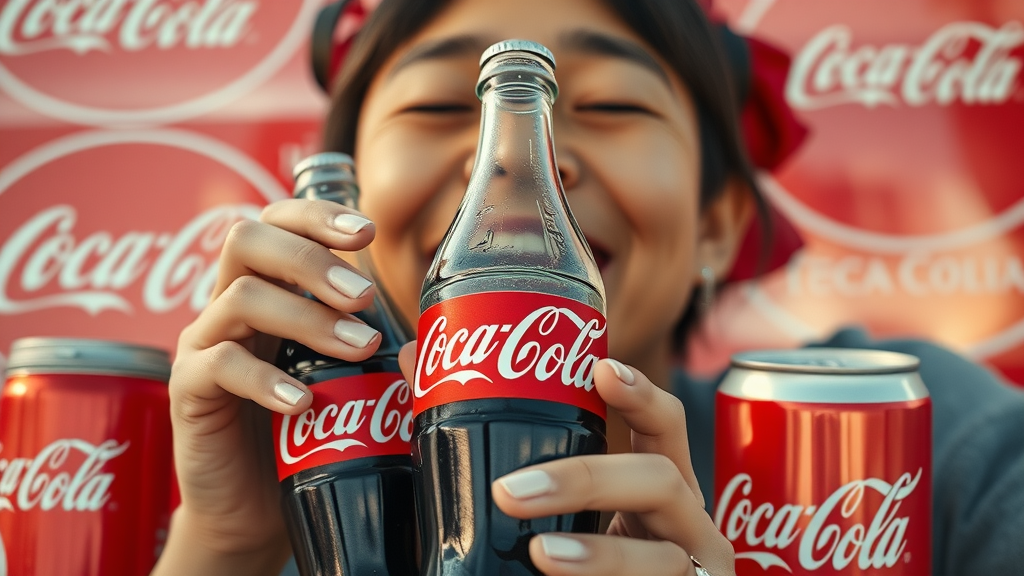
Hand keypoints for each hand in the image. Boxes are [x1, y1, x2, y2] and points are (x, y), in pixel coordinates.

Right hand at [153, 200, 381, 574]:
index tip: (368, 232)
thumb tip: (436, 343)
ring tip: (360, 348)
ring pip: (241, 297)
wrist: (254, 509)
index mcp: (270, 288)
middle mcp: (230, 304)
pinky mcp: (188, 391)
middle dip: (312, 258)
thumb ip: (375, 351)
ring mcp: (204, 344)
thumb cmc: (306, 434)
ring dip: (307, 317)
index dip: (317, 216)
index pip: (278, 222)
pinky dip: (265, 380)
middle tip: (364, 296)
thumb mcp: (345, 380)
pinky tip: (304, 403)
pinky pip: (219, 366)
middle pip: (248, 239)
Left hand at [492, 359, 734, 575]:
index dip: (641, 394)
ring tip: (544, 554)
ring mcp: (698, 573)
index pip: (665, 427)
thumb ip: (526, 469)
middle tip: (510, 491)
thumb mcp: (579, 516)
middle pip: (659, 480)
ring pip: (663, 558)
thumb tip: (426, 380)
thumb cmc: (604, 563)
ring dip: (602, 554)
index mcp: (662, 488)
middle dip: (585, 479)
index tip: (601, 368)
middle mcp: (690, 524)